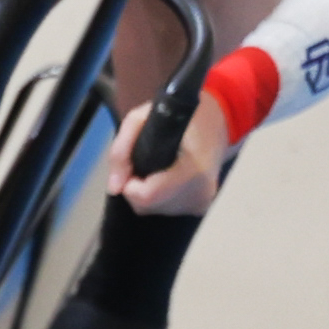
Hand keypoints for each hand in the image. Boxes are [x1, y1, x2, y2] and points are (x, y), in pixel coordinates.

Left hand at [107, 90, 231, 214]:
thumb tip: (114, 188)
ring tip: (157, 166)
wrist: (214, 122)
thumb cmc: (176, 119)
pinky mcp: (200, 207)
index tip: (132, 166)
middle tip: (143, 161)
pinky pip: (164, 208)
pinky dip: (158, 195)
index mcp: (193, 170)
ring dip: (145, 191)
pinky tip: (167, 176)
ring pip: (152, 209)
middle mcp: (200, 192)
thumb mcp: (140, 119)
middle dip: (134, 187)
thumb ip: (120, 151)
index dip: (129, 184)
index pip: (148, 196)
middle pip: (146, 206)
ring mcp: (202, 203)